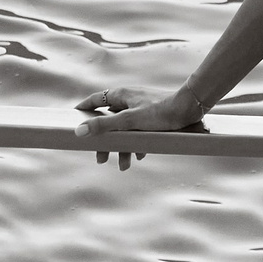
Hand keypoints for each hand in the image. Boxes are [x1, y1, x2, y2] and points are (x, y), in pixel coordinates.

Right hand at [72, 86, 202, 171]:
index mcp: (121, 95)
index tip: (73, 119)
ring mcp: (141, 108)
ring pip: (125, 130)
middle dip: (105, 141)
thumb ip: (104, 126)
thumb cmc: (160, 112)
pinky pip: (139, 132)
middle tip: (100, 158)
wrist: (190, 109)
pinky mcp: (153, 116)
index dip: (83, 109)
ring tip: (124, 166)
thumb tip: (79, 131)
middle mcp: (129, 99)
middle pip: (109, 121)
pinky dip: (137, 144)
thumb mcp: (129, 121)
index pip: (95, 100)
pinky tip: (140, 156)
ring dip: (123, 147)